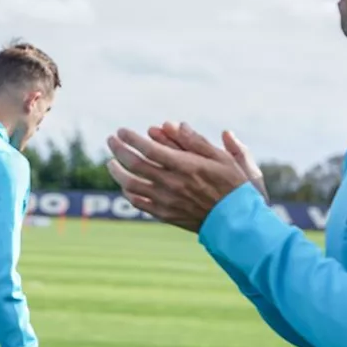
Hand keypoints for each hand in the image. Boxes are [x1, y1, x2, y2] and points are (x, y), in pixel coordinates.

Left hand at [105, 122, 255, 232]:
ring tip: (111, 162)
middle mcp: (172, 183)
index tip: (121, 131)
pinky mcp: (164, 214)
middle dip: (119, 149)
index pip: (149, 149)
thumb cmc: (234, 186)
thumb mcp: (222, 158)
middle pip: (134, 164)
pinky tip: (125, 184)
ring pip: (130, 184)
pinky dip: (128, 191)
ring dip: (117, 171)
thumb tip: (176, 125)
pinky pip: (138, 202)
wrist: (236, 221)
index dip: (131, 138)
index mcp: (186, 166)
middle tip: (110, 140)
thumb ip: (197, 142)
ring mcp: (165, 200)